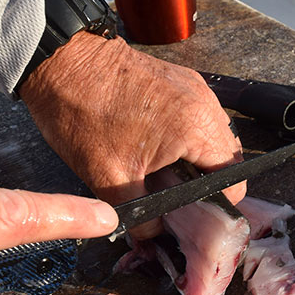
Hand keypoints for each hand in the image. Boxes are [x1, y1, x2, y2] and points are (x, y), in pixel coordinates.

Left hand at [20, 32, 245, 239]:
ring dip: (199, 159)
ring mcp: (196, 89)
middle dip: (208, 181)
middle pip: (230, 159)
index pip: (233, 180)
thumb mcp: (108, 179)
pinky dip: (190, 137)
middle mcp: (204, 105)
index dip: (216, 203)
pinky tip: (160, 145)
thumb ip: (140, 216)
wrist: (60, 61)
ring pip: (218, 138)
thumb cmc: (81, 113)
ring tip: (168, 170)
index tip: (193, 211)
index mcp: (195, 129)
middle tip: (178, 194)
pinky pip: (201, 118)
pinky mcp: (183, 81)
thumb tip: (155, 233)